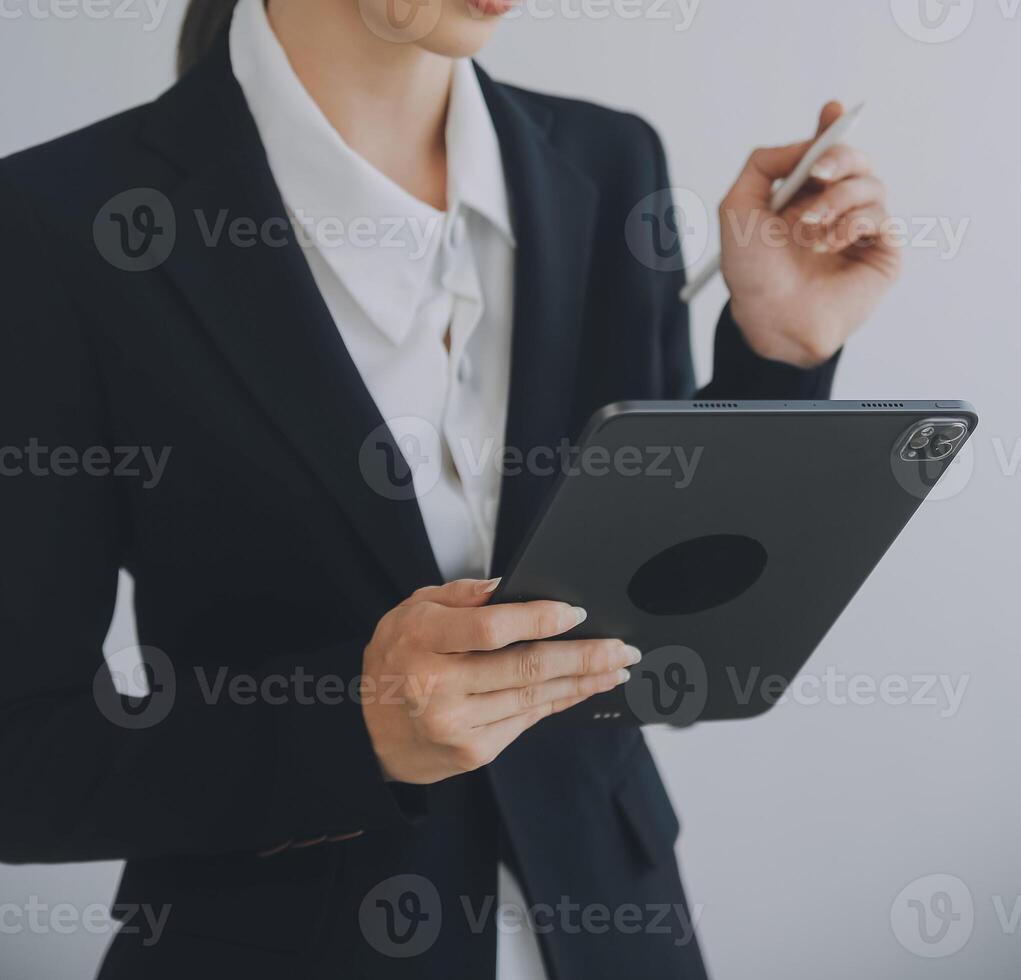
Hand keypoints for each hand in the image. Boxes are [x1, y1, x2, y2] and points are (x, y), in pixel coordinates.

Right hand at [361, 578, 638, 783]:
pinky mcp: (472, 751)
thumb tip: (510, 587)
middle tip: (623, 647)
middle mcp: (437, 686)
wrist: (367, 733)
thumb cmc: (396, 659)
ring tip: (617, 667)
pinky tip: (584, 688)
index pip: (490, 629)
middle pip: (525, 668)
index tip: (576, 611)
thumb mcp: (411, 610)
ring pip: (534, 698)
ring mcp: (456, 724)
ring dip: (583, 681)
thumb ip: (460, 596)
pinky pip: (528, 720)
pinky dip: (560, 701)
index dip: (538, 620)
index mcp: (421, 641)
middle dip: (584, 656)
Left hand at [719, 101, 902, 367]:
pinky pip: (880, 217)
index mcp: (802, 196)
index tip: (833, 111)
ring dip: (836, 201)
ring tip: (807, 230)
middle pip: (855, 160)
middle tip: (816, 173)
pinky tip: (828, 246)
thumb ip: (763, 163)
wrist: (768, 317)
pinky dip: (852, 224)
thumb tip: (804, 143)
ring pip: (871, 185)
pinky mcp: (881, 254)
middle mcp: (834, 209)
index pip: (826, 153)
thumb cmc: (751, 272)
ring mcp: (860, 231)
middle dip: (837, 158)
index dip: (832, 128)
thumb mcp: (737, 208)